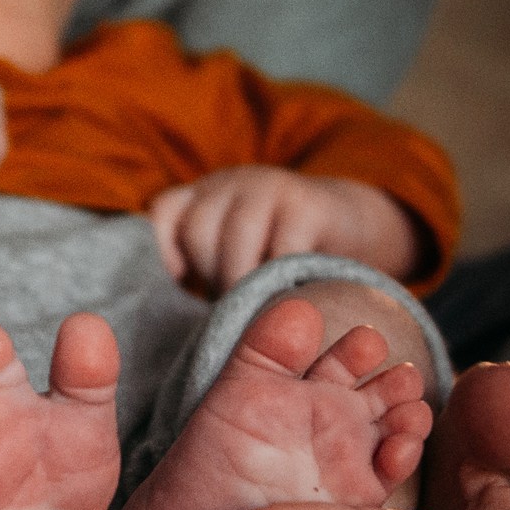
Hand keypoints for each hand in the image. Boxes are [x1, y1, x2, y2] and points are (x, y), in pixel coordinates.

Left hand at [147, 168, 419, 293]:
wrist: (349, 224)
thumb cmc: (276, 255)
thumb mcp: (232, 255)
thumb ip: (199, 273)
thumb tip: (167, 324)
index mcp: (202, 197)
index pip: (161, 213)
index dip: (159, 251)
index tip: (177, 288)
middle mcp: (230, 184)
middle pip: (198, 229)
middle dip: (211, 274)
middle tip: (232, 302)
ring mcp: (269, 188)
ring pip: (237, 237)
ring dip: (244, 280)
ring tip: (257, 304)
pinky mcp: (308, 205)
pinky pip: (282, 248)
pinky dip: (281, 279)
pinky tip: (287, 295)